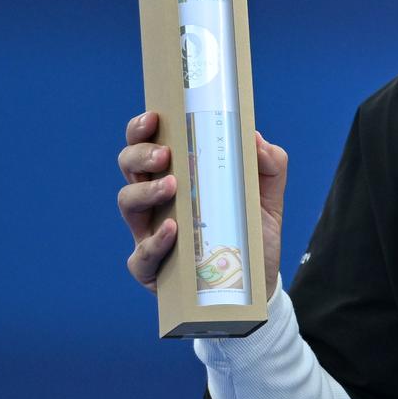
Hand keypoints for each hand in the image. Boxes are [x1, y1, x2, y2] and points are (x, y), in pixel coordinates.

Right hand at [116, 111, 288, 300]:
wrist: (258, 282)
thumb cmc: (252, 232)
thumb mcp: (268, 196)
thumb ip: (270, 165)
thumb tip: (255, 138)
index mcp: (178, 176)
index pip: (149, 144)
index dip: (143, 128)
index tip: (155, 116)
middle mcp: (157, 201)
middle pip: (129, 167)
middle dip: (140, 154)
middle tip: (165, 154)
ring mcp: (149, 233)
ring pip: (128, 203)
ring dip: (146, 190)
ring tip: (172, 185)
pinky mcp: (152, 268)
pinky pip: (141, 254)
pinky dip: (155, 239)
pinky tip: (173, 229)